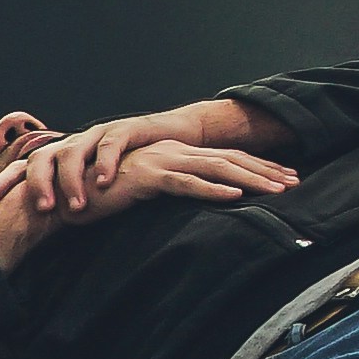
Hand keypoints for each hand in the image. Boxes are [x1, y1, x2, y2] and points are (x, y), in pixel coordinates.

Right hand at [0, 138, 295, 233]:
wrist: (62, 195)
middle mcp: (172, 152)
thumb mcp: (147, 195)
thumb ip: (172, 192)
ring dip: (250, 179)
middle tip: (296, 182)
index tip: (285, 178)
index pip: (225, 159)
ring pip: (215, 169)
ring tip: (278, 190)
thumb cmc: (103, 199)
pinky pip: (186, 183)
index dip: (257, 168)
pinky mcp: (146, 175)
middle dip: (265, 171)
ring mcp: (160, 161)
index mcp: (175, 155)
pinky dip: (213, 189)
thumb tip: (203, 205)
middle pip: (229, 160)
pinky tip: (237, 197)